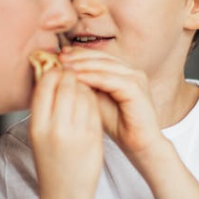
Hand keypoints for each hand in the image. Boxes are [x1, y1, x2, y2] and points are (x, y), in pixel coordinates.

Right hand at [30, 69, 102, 198]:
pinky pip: (94, 106)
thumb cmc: (50, 160)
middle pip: (66, 85)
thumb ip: (44, 106)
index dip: (53, 71)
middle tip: (71, 72)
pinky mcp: (94, 137)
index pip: (46, 85)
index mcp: (37, 126)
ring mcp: (77, 133)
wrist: (66, 193)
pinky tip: (89, 99)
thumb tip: (50, 73)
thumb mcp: (38, 133)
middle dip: (70, 74)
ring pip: (83, 93)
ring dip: (83, 84)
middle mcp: (56, 128)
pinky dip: (92, 97)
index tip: (57, 69)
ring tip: (80, 86)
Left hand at [60, 47, 164, 162]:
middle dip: (78, 56)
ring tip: (64, 66)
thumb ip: (85, 85)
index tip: (59, 54)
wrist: (139, 145)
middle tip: (59, 57)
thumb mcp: (95, 100)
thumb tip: (63, 72)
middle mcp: (131, 71)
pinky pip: (110, 79)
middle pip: (101, 56)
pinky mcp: (136, 89)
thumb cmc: (117, 125)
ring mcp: (136, 78)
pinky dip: (93, 77)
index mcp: (123, 71)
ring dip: (83, 64)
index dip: (78, 53)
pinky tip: (77, 78)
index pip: (98, 56)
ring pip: (105, 65)